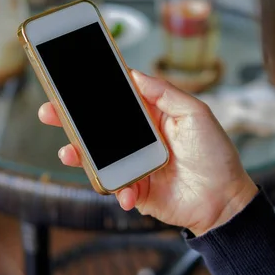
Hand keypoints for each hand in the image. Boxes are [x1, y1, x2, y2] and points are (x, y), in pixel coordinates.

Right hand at [38, 70, 257, 235]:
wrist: (224, 200)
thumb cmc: (215, 154)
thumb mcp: (196, 114)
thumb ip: (165, 93)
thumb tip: (135, 74)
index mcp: (153, 117)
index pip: (117, 101)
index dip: (95, 93)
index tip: (70, 82)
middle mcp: (140, 139)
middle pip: (99, 128)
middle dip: (72, 120)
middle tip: (49, 112)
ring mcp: (135, 165)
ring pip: (99, 158)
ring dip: (80, 155)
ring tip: (68, 152)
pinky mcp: (136, 190)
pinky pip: (115, 187)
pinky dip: (117, 190)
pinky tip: (126, 192)